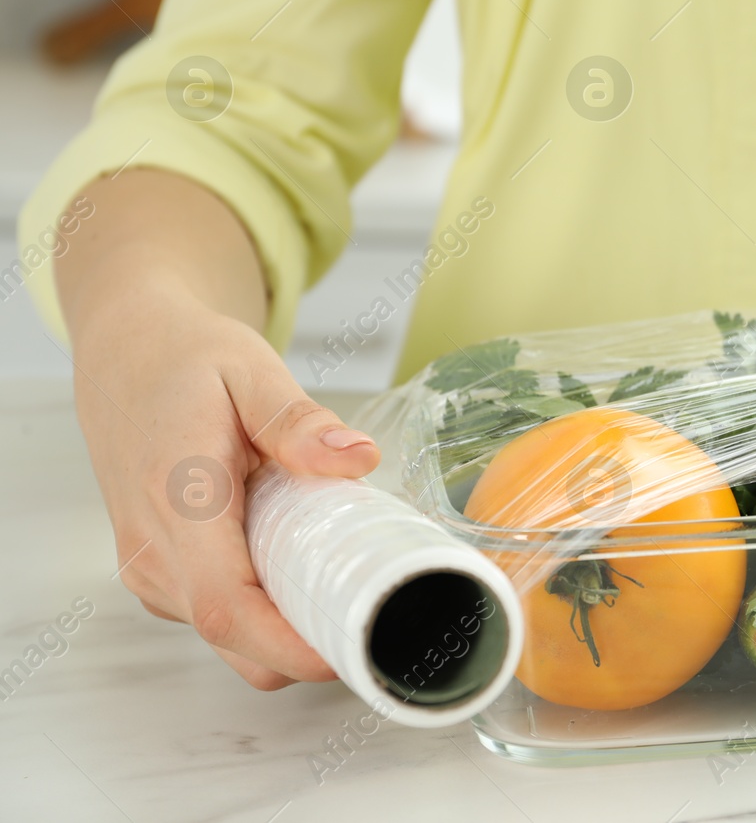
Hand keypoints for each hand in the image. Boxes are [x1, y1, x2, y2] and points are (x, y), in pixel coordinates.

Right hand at [56, 169, 379, 688]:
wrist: (125, 354)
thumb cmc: (186, 360)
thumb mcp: (251, 370)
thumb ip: (300, 422)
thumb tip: (358, 459)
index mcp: (177, 501)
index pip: (227, 605)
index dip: (289, 644)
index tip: (351, 650)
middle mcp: (153, 550)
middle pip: (232, 637)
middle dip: (307, 646)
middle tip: (381, 612)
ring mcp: (149, 568)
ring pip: (227, 635)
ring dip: (288, 626)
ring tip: (346, 577)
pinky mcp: (158, 573)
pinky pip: (218, 615)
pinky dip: (266, 609)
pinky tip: (302, 565)